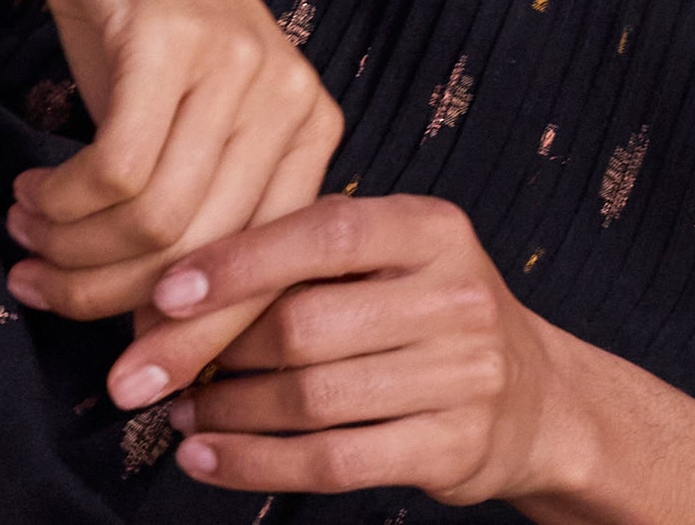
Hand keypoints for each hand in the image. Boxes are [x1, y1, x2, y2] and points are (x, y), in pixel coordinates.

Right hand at [2, 0, 341, 360]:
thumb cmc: (136, 20)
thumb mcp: (183, 121)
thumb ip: (194, 213)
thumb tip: (167, 344)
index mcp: (310, 126)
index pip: (264, 270)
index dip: (194, 340)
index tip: (127, 383)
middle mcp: (291, 96)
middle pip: (205, 257)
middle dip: (112, 302)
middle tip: (41, 293)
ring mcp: (238, 63)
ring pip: (154, 222)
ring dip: (73, 250)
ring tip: (29, 237)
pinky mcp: (171, 40)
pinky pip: (114, 170)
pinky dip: (61, 202)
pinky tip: (31, 193)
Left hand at [109, 195, 572, 505]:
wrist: (536, 397)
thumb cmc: (434, 315)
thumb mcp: (400, 259)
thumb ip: (318, 257)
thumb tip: (187, 287)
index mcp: (435, 228)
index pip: (326, 233)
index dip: (240, 262)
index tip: (166, 292)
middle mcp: (457, 294)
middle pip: (306, 326)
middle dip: (216, 353)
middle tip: (158, 368)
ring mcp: (463, 374)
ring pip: (311, 401)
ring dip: (227, 414)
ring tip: (182, 413)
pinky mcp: (453, 446)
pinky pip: (331, 462)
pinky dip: (256, 466)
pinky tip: (210, 459)